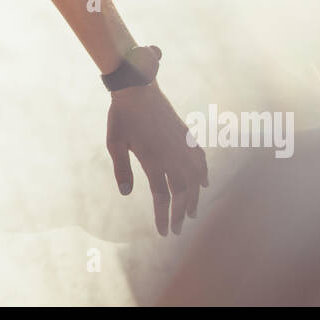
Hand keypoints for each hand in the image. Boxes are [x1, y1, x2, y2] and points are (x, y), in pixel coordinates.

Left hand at [105, 45, 208, 235]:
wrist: (137, 87)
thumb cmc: (121, 115)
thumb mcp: (115, 143)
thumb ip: (122, 169)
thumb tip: (126, 193)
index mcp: (152, 159)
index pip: (161, 196)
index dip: (164, 216)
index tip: (164, 232)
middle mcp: (171, 154)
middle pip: (181, 192)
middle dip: (181, 214)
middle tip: (179, 230)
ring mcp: (181, 144)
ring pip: (194, 178)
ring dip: (195, 198)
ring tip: (194, 214)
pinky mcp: (185, 135)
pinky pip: (199, 158)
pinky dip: (204, 172)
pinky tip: (205, 183)